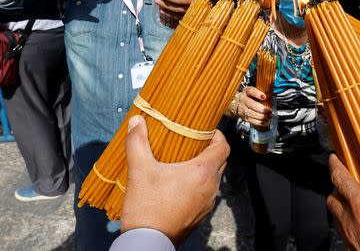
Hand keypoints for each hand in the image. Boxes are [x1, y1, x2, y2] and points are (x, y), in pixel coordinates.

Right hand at [121, 115, 228, 244]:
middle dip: (210, 149)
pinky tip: (179, 183)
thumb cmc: (147, 208)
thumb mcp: (139, 170)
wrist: (148, 243)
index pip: (224, 147)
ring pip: (214, 178)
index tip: (205, 130)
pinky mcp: (200, 215)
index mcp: (202, 172)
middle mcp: (211, 187)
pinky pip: (206, 193)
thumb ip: (137, 142)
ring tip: (184, 161)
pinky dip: (199, 184)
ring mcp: (207, 203)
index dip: (217, 135)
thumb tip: (136, 120)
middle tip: (192, 142)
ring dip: (204, 168)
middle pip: (221, 161)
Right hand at [236, 86, 271, 127]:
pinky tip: (265, 121)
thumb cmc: (248, 97)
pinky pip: (252, 121)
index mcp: (246, 91)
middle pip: (251, 104)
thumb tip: (271, 96)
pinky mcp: (243, 117)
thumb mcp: (253, 91)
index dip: (257, 94)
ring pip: (252, 114)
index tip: (264, 97)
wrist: (236, 104)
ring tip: (269, 116)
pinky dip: (260, 122)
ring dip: (262, 116)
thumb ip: (261, 92)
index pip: (251, 91)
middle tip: (269, 111)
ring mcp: (242, 109)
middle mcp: (243, 100)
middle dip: (262, 109)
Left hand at [327, 155, 359, 250]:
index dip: (335, 165)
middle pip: (333, 200)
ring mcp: (353, 244)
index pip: (340, 180)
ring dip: (344, 209)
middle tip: (349, 181)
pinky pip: (348, 237)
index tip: (334, 158)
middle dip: (337, 188)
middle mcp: (351, 227)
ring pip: (338, 220)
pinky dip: (353, 228)